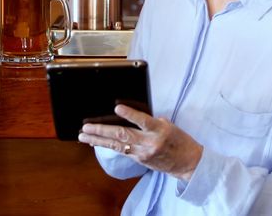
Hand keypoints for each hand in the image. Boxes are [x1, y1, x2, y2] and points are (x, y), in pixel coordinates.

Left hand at [79, 104, 202, 181]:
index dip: (130, 114)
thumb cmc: (179, 140)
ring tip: (84, 135)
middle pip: (123, 135)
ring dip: (98, 139)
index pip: (143, 121)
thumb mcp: (169, 125)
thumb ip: (150, 122)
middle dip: (102, 131)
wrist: (187, 163)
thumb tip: (130, 116)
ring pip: (116, 145)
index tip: (117, 108)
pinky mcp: (139, 160)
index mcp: (159, 130)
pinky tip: (95, 142)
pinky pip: (120, 151)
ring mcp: (142, 153)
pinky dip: (107, 145)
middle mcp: (149, 143)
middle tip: (86, 127)